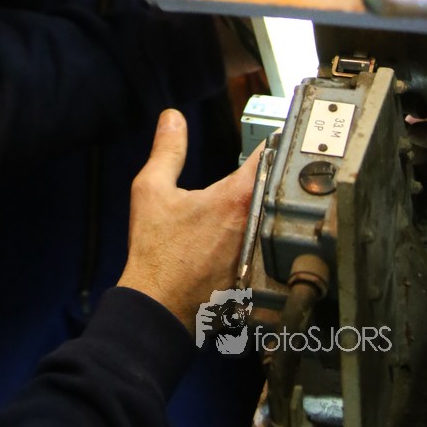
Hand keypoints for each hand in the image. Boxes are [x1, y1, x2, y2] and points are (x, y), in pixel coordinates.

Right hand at [117, 109, 260, 331]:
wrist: (158, 308)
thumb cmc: (155, 251)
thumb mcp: (152, 190)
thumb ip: (167, 150)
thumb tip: (173, 118)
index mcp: (236, 199)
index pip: (266, 157)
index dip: (270, 141)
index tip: (274, 133)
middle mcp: (255, 225)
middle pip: (274, 189)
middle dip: (269, 174)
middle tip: (265, 163)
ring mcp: (258, 253)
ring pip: (272, 219)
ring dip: (266, 206)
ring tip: (258, 198)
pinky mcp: (255, 275)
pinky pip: (265, 246)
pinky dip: (260, 236)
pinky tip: (244, 237)